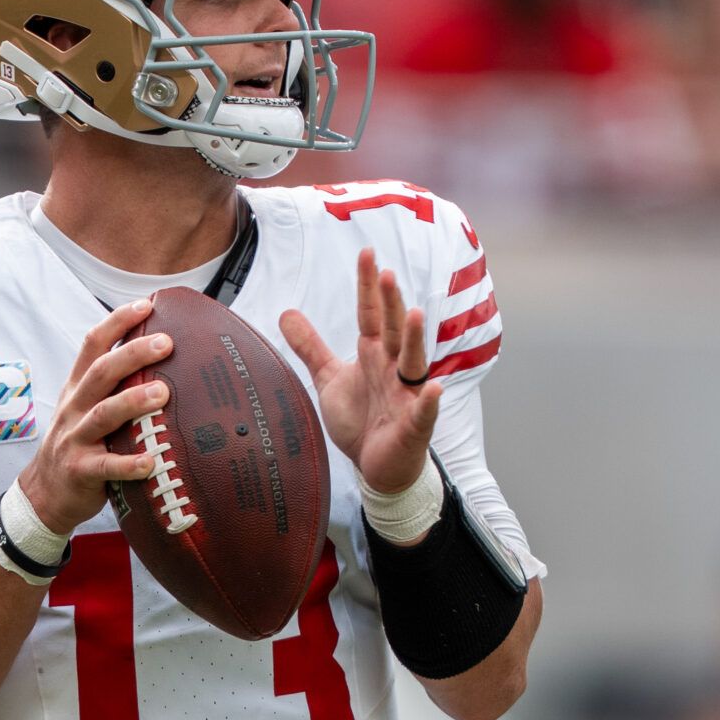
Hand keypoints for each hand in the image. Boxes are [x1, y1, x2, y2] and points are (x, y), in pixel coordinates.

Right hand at [17, 298, 173, 536]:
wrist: (44, 493)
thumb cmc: (78, 445)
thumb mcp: (85, 409)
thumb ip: (112, 388)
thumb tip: (159, 361)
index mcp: (77, 389)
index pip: (93, 345)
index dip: (117, 322)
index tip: (146, 305)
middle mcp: (74, 408)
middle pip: (101, 373)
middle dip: (132, 354)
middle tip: (166, 343)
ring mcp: (74, 439)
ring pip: (103, 414)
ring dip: (133, 402)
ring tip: (162, 393)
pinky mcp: (80, 471)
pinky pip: (106, 467)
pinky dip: (128, 463)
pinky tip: (151, 461)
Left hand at [280, 248, 439, 493]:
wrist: (375, 466)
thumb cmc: (360, 420)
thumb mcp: (329, 378)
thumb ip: (310, 346)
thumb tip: (285, 313)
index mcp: (373, 354)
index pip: (371, 314)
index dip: (367, 286)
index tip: (366, 254)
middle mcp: (393, 368)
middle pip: (392, 330)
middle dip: (390, 303)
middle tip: (385, 274)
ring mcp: (406, 395)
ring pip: (412, 362)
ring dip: (412, 339)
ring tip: (413, 314)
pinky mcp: (414, 426)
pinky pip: (424, 412)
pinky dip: (429, 402)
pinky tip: (434, 389)